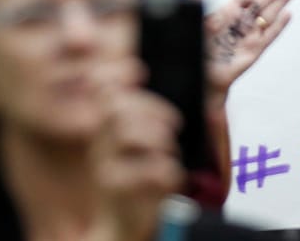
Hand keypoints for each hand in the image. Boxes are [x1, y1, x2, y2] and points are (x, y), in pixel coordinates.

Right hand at [90, 60, 186, 240]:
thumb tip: (201, 85)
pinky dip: (169, 172)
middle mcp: (98, 145)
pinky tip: (171, 180)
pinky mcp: (117, 191)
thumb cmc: (141, 184)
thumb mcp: (148, 147)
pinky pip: (149, 170)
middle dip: (152, 110)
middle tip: (172, 126)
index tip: (139, 74)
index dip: (117, 75)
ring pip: (129, 135)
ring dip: (161, 142)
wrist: (122, 228)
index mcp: (105, 129)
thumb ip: (161, 117)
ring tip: (169, 156)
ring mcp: (104, 168)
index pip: (102, 89)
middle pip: (116, 108)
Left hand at [203, 0, 293, 95]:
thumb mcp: (198, 26)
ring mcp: (250, 35)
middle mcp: (241, 22)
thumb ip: (197, 7)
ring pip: (268, 15)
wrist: (207, 76)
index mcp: (228, 14)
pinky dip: (280, 25)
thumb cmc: (201, 50)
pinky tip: (288, 14)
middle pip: (261, 2)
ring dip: (280, 3)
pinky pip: (270, 35)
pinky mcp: (256, 49)